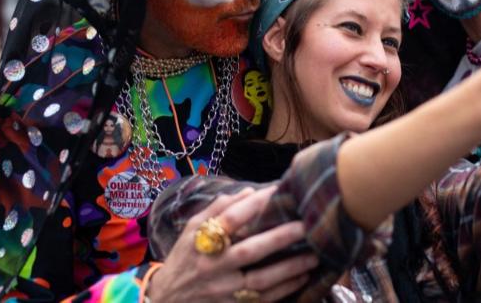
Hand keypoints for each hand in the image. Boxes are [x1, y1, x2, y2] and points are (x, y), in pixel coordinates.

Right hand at [147, 186, 317, 301]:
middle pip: (250, 251)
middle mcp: (212, 267)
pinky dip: (284, 290)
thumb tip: (247, 191)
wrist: (166, 301)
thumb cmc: (184, 259)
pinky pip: (262, 300)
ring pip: (261, 281)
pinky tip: (302, 277)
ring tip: (314, 255)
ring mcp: (222, 291)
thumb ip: (215, 209)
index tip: (279, 190)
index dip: (255, 203)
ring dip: (290, 268)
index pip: (230, 219)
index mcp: (202, 243)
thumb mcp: (190, 231)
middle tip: (306, 225)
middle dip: (280, 238)